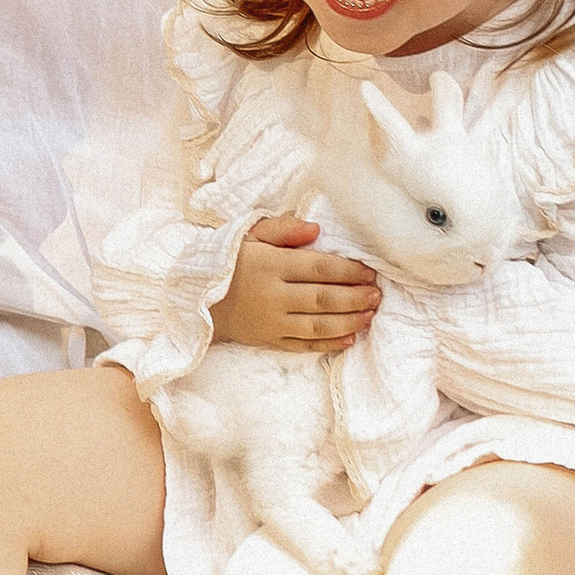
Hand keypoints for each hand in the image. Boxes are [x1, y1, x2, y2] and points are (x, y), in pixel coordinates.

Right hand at [212, 215, 381, 350]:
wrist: (198, 298)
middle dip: (355, 297)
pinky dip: (329, 343)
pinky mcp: (268, 340)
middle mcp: (271, 295)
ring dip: (349, 321)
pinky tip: (350, 337)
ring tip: (370, 315)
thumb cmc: (229, 261)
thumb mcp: (249, 235)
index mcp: (268, 265)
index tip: (369, 271)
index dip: (347, 270)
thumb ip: (282, 229)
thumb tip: (316, 229)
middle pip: (322, 298)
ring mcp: (270, 322)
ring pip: (318, 325)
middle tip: (377, 295)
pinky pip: (304, 345)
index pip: (317, 268)